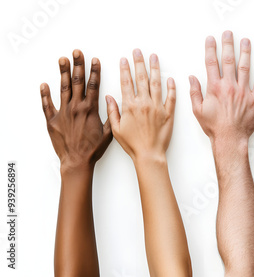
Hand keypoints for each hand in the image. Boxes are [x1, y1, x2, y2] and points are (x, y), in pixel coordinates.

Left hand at [40, 50, 111, 169]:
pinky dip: (45, 95)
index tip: (94, 60)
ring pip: (63, 88)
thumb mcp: (108, 133)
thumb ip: (110, 116)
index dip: (94, 71)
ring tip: (62, 59)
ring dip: (63, 73)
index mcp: (90, 109)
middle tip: (77, 52)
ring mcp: (63, 113)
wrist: (77, 161)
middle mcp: (76, 108)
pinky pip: (47, 105)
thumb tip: (112, 101)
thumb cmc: (93, 149)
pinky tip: (44, 85)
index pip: (93, 85)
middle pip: (77, 82)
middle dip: (78, 65)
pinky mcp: (52, 121)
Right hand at [106, 49, 175, 160]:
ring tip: (154, 57)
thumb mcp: (116, 129)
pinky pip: (171, 97)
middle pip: (141, 78)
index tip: (124, 59)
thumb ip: (113, 111)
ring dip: (155, 69)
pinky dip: (171, 87)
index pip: (126, 82)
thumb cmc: (132, 144)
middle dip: (139, 63)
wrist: (149, 154)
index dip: (125, 69)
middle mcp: (144, 103)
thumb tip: (109, 97)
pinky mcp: (168, 113)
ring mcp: (157, 107)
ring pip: (156, 84)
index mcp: (130, 106)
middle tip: (138, 51)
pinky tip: (170, 78)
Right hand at [189, 31, 253, 144]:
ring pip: (245, 68)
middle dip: (228, 45)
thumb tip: (191, 78)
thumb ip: (194, 92)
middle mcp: (230, 86)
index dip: (211, 49)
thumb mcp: (198, 110)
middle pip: (229, 60)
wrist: (230, 139)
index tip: (211, 39)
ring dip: (245, 53)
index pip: (212, 63)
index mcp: (215, 88)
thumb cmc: (214, 127)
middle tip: (229, 34)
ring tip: (246, 42)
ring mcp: (243, 92)